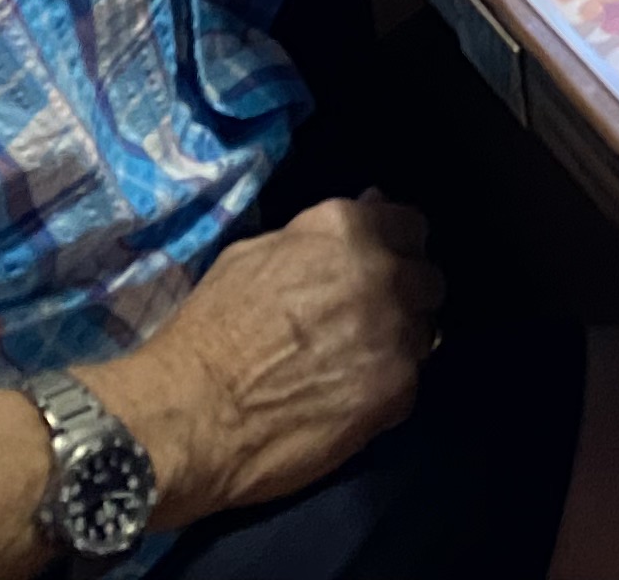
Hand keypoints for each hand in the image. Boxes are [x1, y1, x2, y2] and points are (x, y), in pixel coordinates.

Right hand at [106, 194, 443, 523]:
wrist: (193, 414)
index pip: (410, 225)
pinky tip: (348, 398)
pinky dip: (386, 388)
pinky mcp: (398, 390)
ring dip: (398, 341)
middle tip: (366, 321)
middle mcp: (384, 273)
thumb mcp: (253, 256)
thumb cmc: (209, 331)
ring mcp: (397, 332)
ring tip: (355, 363)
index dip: (394, 247)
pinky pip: (410, 381)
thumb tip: (371, 203)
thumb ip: (320, 233)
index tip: (378, 267)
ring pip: (424, 330)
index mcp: (349, 230)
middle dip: (403, 295)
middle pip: (426, 278)